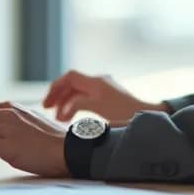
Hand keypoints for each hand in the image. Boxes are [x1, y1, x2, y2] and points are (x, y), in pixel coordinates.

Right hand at [42, 70, 166, 123]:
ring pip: (79, 92)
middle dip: (58, 95)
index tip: (47, 102)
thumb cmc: (124, 112)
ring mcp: (105, 89)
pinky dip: (77, 104)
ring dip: (67, 102)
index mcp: (96, 82)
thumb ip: (77, 105)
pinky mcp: (109, 97)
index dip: (56, 87)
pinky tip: (74, 117)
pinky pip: (87, 97)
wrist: (146, 115)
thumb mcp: (97, 108)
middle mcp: (100, 82)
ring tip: (59, 117)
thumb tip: (63, 109)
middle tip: (48, 109)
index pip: (69, 77)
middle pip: (72, 84)